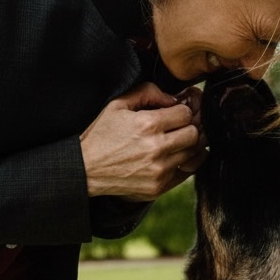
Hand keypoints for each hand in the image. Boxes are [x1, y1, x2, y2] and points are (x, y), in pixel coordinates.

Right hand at [80, 83, 206, 199]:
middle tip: (178, 127)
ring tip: (175, 141)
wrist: (86, 169)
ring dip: (187, 145)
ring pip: (193, 154)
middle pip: (194, 134)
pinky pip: (186, 172)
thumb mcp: (118, 104)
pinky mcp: (159, 187)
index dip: (182, 110)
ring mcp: (159, 171)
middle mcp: (156, 149)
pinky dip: (185, 163)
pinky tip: (174, 156)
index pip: (186, 114)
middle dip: (188, 127)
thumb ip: (148, 92)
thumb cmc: (101, 134)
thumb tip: (173, 99)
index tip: (175, 113)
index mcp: (148, 125)